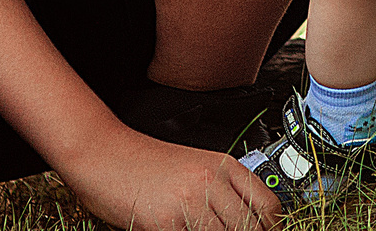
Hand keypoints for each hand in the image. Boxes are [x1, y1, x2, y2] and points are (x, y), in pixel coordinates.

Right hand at [63, 126, 279, 230]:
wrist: (103, 153)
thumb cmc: (144, 162)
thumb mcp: (194, 168)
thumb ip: (222, 193)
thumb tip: (246, 222)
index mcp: (224, 166)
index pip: (269, 207)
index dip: (272, 229)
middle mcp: (212, 182)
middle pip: (251, 229)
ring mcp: (190, 203)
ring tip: (197, 229)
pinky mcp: (166, 223)